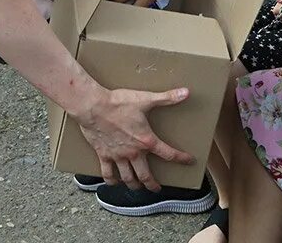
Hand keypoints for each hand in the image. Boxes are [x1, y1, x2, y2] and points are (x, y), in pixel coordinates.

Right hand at [76, 86, 194, 190]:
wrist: (93, 106)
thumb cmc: (118, 102)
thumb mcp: (145, 99)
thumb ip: (167, 98)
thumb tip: (186, 92)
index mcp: (146, 141)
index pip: (168, 154)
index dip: (180, 159)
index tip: (188, 161)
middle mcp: (133, 152)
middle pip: (145, 175)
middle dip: (152, 184)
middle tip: (156, 189)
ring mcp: (118, 156)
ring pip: (128, 178)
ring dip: (134, 184)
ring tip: (137, 187)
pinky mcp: (104, 155)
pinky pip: (107, 173)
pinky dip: (111, 180)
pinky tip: (114, 182)